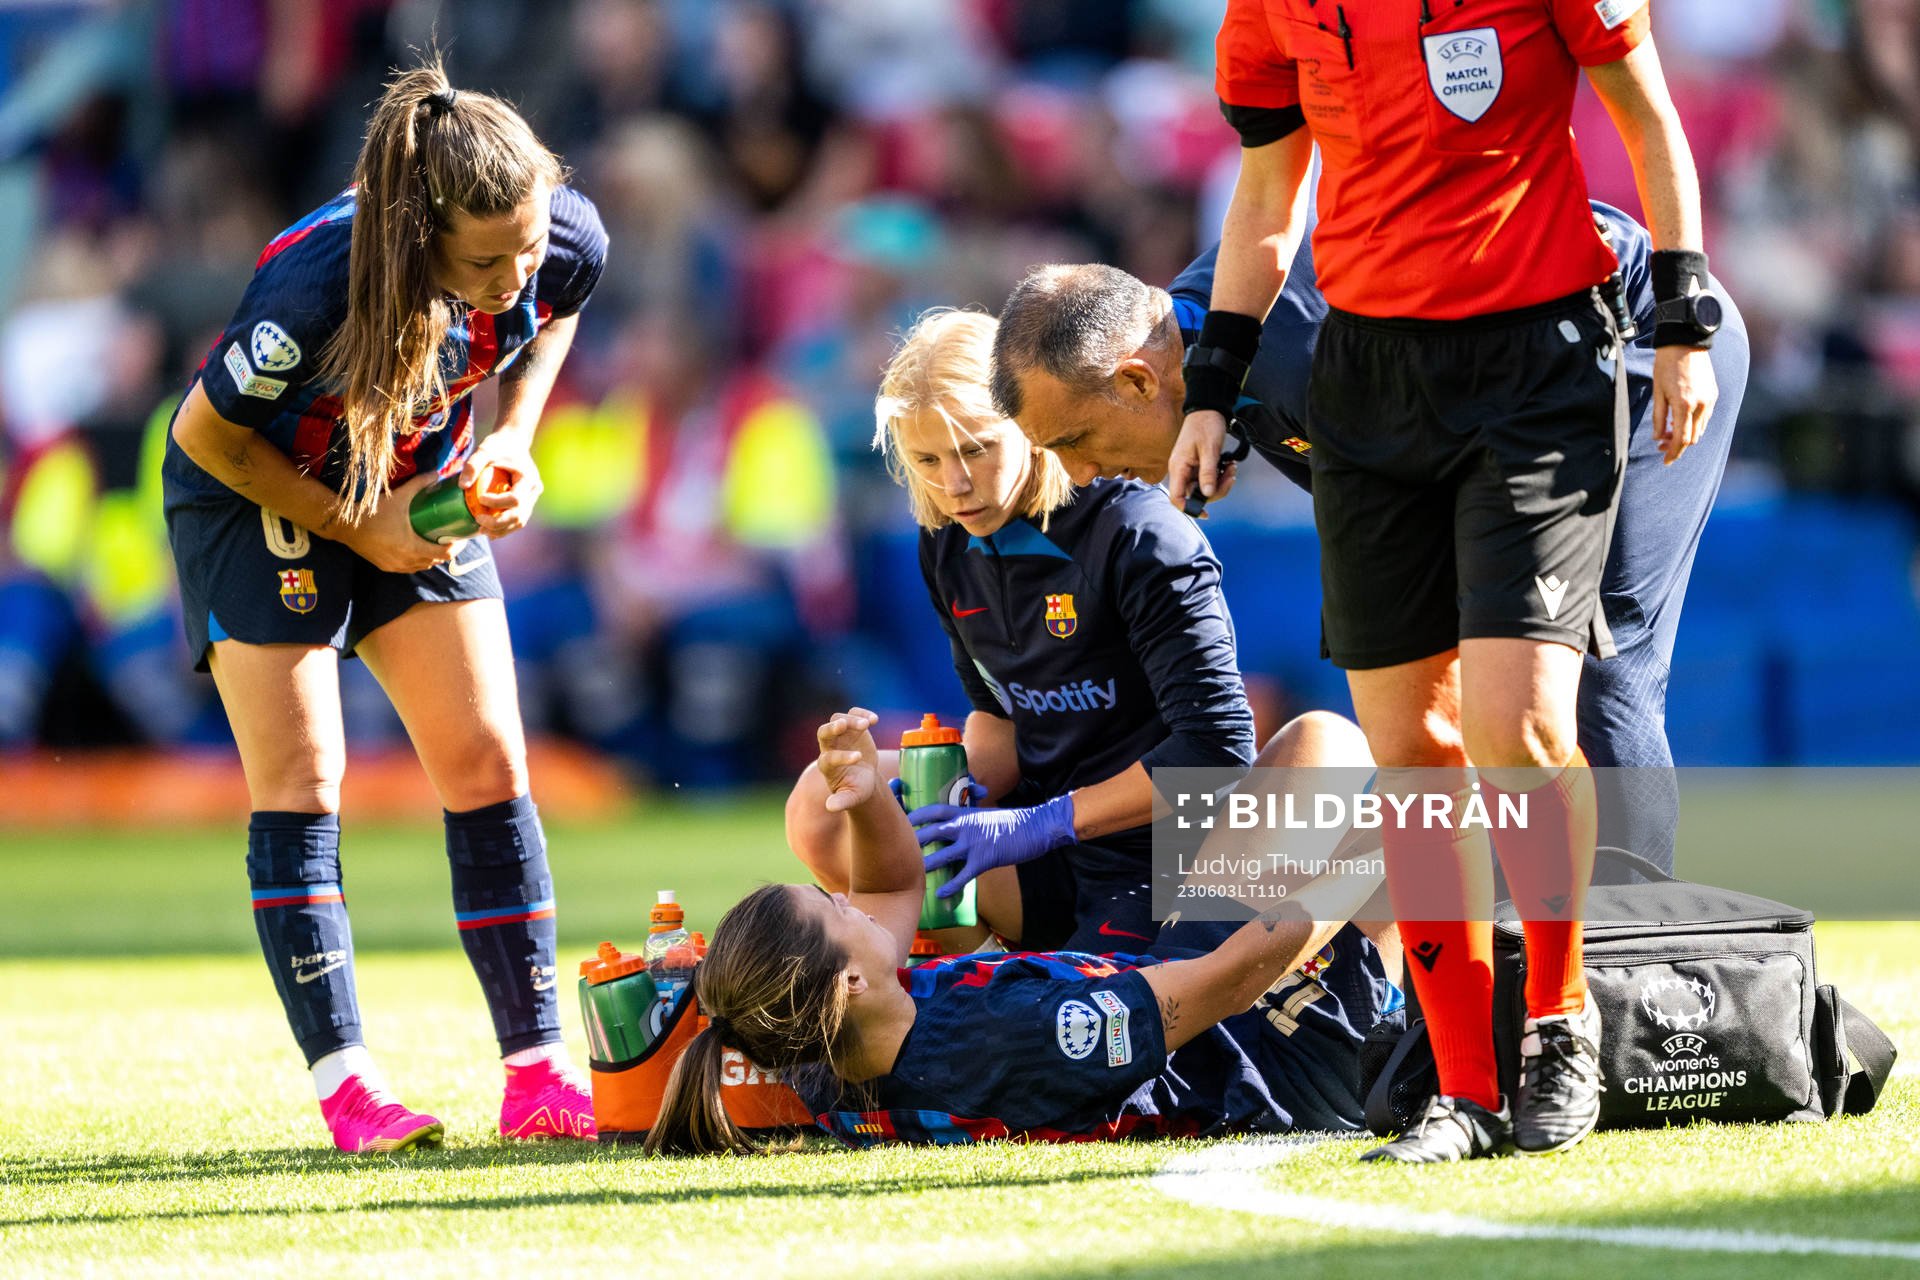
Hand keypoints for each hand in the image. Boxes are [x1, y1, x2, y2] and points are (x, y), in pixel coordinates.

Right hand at [341, 472, 454, 572]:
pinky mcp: (386, 567)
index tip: (460, 538)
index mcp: (412, 547)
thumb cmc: (374, 512)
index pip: (444, 554)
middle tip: (449, 537)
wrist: (344, 526)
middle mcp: (406, 561)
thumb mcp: (399, 496)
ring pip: (421, 566)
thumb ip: (419, 484)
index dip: (456, 547)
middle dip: (444, 551)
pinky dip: (416, 561)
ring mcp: (395, 566)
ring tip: (435, 543)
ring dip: (430, 557)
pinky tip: (417, 550)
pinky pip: (408, 568)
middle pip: (434, 561)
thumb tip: (437, 473)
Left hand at [460, 433, 543, 536]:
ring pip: (520, 521)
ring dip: (502, 529)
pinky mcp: (526, 503)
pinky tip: (489, 530)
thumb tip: (463, 486)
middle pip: (520, 515)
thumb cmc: (498, 446)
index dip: (498, 503)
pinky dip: (504, 527)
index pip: (515, 498)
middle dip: (499, 523)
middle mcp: (534, 491)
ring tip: (482, 531)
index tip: (480, 499)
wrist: (513, 443)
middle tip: (479, 522)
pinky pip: (517, 519)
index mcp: (528, 478)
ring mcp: (532, 498)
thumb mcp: (484, 451)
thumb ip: (473, 465)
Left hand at [818, 708, 881, 812]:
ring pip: (838, 719)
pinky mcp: (852, 727)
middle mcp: (830, 747)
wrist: (864, 778)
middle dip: (831, 728)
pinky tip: (874, 720)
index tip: (859, 758)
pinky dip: (862, 713)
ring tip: (867, 724)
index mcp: (827, 765)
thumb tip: (830, 807)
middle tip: (842, 725)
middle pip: (823, 732)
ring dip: (851, 719)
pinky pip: (853, 714)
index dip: (842, 756)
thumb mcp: (851, 797)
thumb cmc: (856, 789)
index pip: (829, 758)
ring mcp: (840, 735)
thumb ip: (842, 801)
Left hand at [911, 793, 1075, 897]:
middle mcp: (965, 825)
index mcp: (965, 813)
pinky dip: (951, 885)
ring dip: (928, 865)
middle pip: (933, 832)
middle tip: (900, 851)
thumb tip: (953, 829)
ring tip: (914, 875)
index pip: (934, 810)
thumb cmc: (1010, 823)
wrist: (1034, 827)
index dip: (916, 815)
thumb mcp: (985, 816)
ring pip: (943, 855)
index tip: (903, 821)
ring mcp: (974, 843)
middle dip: (915, 841)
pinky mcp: (985, 859)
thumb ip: (967, 821)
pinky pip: (963, 875)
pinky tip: (941, 894)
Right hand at [1168, 410, 1236, 510]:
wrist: (1208, 409)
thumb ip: (1208, 473)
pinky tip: (1228, 466)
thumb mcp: (1209, 450)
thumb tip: (1207, 494)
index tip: (1205, 513)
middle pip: (1195, 495)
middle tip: (1230, 477)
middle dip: (1216, 490)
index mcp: (1178, 467)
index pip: (1176, 497)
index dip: (1188, 508)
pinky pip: (1209, 479)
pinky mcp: (1198, 466)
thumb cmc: (1205, 425)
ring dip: (1221, 483)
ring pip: (1204, 488)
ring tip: (1232, 469)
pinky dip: (1220, 476)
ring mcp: (1190, 469)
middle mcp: (1182, 471)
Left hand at [1651, 346, 1716, 464]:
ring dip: (1686, 435)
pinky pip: (1705, 417)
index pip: (1681, 439)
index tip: (1665, 461)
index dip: (1673, 453)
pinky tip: (1681, 421)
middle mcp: (1701, 405)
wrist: (1685, 343)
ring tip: (1668, 432)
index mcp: (1684, 405)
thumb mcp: (1657, 392)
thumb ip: (1658, 417)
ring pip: (1700, 429)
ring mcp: (1710, 399)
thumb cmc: (1666, 366)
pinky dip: (1694, 424)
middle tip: (1662, 446)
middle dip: (1677, 445)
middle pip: (1692, 438)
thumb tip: (1657, 438)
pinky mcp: (1714, 394)